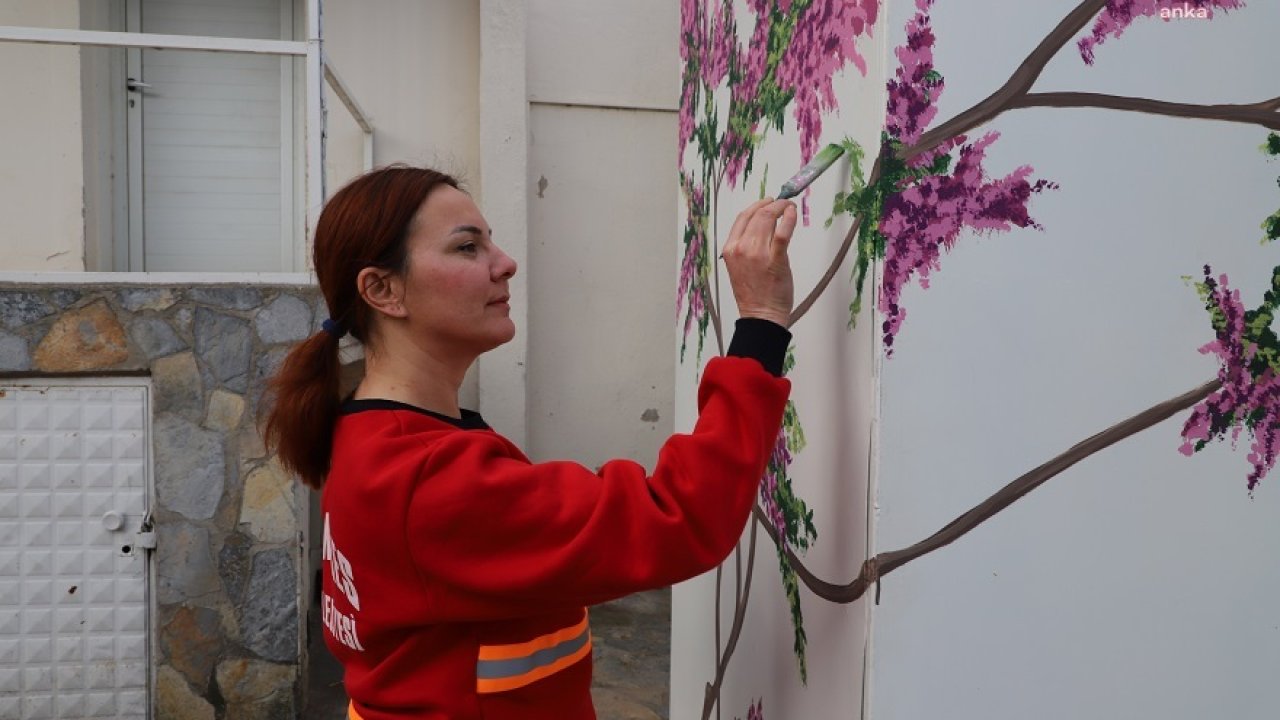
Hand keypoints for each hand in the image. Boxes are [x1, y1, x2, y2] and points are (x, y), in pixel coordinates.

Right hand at [721, 198, 798, 327]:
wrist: (761, 315)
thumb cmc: (753, 294)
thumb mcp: (740, 266)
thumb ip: (747, 247)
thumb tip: (764, 227)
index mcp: (730, 249)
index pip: (742, 218)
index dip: (756, 205)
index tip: (767, 202)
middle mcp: (741, 248)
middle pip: (756, 215)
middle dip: (771, 204)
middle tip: (782, 203)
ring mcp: (758, 254)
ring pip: (768, 219)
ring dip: (781, 208)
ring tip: (789, 207)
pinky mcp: (775, 259)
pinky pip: (782, 232)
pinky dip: (789, 218)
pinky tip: (792, 213)